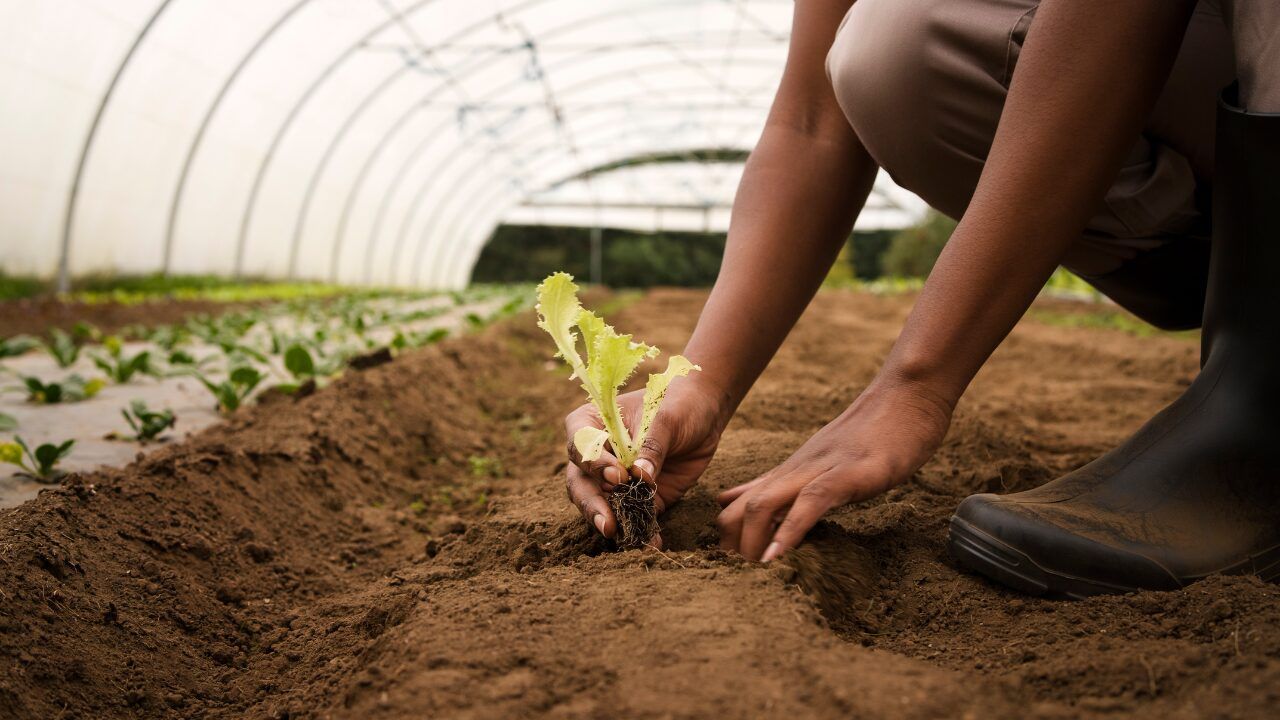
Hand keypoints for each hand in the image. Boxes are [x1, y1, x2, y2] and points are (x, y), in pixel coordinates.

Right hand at [564, 376, 726, 542]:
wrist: (704, 415)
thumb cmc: (679, 403)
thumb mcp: (667, 418)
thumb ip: (653, 445)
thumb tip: (640, 477)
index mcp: (594, 422)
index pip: (579, 443)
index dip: (592, 462)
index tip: (617, 474)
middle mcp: (597, 454)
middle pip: (580, 482)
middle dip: (591, 504)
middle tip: (608, 523)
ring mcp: (614, 480)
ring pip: (600, 505)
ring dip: (610, 521)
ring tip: (623, 536)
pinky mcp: (637, 498)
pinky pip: (632, 518)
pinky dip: (639, 532)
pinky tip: (650, 541)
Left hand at [716, 375, 952, 560]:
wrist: (908, 397)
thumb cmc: (872, 433)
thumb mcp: (821, 460)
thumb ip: (783, 482)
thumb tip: (739, 498)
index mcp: (790, 472)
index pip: (737, 507)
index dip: (727, 542)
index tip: (731, 572)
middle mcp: (796, 471)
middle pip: (740, 509)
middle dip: (732, 549)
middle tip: (736, 582)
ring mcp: (819, 470)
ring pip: (765, 504)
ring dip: (752, 543)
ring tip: (749, 576)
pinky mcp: (849, 473)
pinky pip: (811, 501)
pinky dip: (791, 530)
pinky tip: (780, 556)